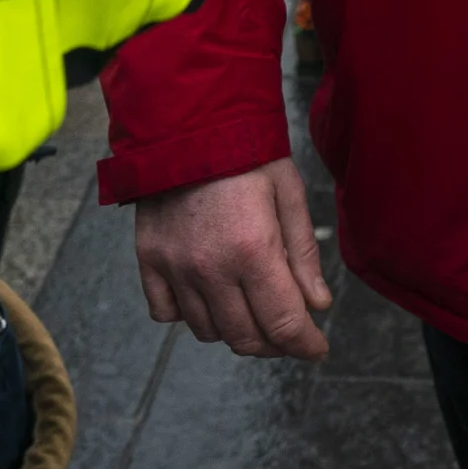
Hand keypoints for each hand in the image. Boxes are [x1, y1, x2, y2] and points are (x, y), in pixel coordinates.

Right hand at [137, 156, 333, 360]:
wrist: (184, 120)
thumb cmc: (244, 150)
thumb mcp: (288, 192)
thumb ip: (303, 253)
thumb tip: (318, 304)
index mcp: (252, 249)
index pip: (283, 324)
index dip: (306, 345)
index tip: (317, 348)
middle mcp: (211, 267)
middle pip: (246, 337)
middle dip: (274, 344)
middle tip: (287, 331)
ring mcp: (175, 266)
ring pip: (207, 330)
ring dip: (234, 330)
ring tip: (250, 308)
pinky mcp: (149, 259)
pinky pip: (165, 313)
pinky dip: (188, 315)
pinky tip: (207, 296)